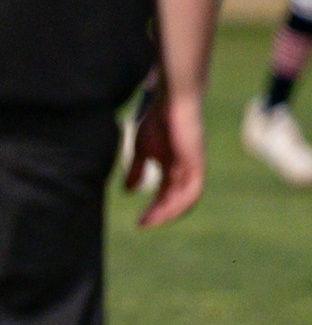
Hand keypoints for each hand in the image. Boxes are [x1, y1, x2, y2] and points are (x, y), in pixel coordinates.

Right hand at [126, 87, 204, 228]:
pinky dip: (180, 203)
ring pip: (186, 200)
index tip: (138, 222)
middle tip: (142, 225)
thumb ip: (137, 169)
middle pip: (176, 201)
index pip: (166, 195)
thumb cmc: (158, 119)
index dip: (154, 209)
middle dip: (160, 215)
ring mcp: (193, 168)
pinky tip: (166, 208)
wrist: (172, 99)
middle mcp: (185, 172)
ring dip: (169, 213)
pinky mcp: (196, 164)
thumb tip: (128, 191)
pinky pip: (192, 191)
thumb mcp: (142, 149)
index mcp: (174, 169)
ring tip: (152, 220)